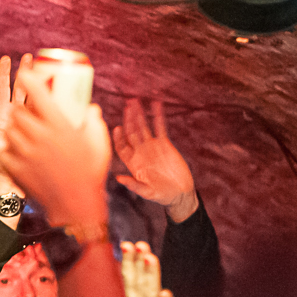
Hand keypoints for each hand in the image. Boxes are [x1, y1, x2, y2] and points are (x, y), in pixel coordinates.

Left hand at [0, 53, 110, 224]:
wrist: (76, 207)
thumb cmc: (91, 173)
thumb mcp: (98, 144)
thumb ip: (93, 121)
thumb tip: (90, 107)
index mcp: (60, 126)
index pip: (39, 94)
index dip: (29, 79)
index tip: (24, 71)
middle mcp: (40, 136)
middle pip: (19, 112)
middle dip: (21, 108)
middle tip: (26, 111)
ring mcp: (26, 153)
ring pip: (10, 130)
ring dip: (15, 127)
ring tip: (23, 132)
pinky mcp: (17, 168)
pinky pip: (7, 151)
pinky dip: (10, 149)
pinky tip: (18, 152)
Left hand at [111, 97, 198, 220]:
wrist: (178, 193)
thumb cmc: (160, 195)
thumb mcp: (146, 191)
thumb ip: (133, 185)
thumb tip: (118, 178)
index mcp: (132, 162)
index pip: (121, 147)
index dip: (118, 138)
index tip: (117, 128)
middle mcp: (140, 152)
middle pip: (131, 132)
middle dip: (128, 119)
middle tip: (127, 106)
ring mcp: (152, 146)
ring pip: (143, 127)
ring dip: (139, 114)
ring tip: (135, 101)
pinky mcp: (165, 144)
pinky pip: (160, 127)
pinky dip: (158, 116)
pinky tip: (156, 105)